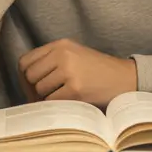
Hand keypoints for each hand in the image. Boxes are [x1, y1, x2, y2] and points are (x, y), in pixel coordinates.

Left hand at [18, 38, 137, 107]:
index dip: (25, 78)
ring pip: (39, 90)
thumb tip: (25, 84)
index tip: (33, 88)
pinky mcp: (76, 89)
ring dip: (48, 99)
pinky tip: (71, 103)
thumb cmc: (98, 72)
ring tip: (64, 98)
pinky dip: (58, 107)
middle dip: (34, 91)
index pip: (25, 61)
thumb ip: (50, 62)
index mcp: (61, 44)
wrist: (126, 79)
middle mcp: (63, 54)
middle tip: (47, 98)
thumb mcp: (74, 56)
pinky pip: (52, 102)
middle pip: (30, 76)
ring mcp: (69, 71)